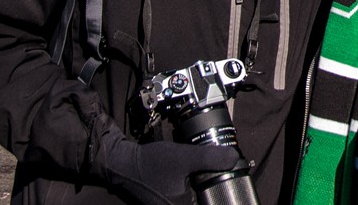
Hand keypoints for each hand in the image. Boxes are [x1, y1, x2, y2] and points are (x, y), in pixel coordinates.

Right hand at [89, 115, 240, 204]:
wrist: (122, 164)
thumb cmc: (151, 164)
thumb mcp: (185, 158)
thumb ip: (211, 159)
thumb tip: (235, 159)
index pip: (212, 204)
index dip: (221, 199)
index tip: (232, 191)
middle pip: (204, 202)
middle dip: (214, 193)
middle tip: (224, 177)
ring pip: (195, 200)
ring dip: (204, 192)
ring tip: (214, 177)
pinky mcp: (165, 202)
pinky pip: (185, 199)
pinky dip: (193, 191)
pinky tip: (196, 178)